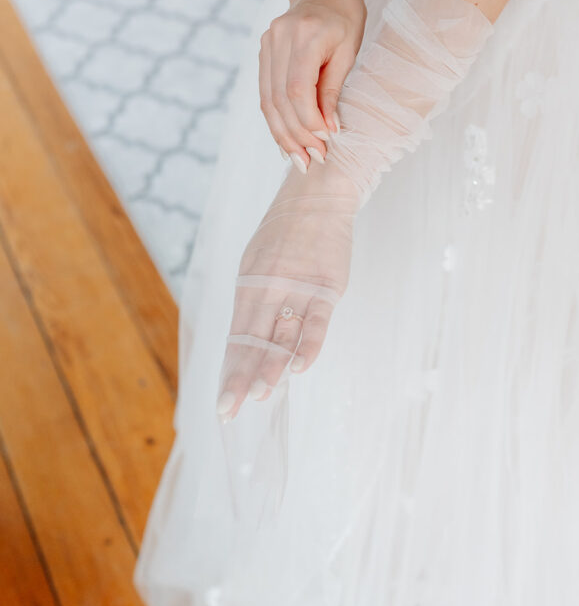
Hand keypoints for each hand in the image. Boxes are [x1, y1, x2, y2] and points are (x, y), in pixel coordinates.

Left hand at [216, 159, 359, 420]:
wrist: (318, 194)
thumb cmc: (286, 232)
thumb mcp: (259, 261)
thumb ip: (257, 302)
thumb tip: (249, 343)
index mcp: (249, 284)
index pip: (237, 338)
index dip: (230, 372)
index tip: (223, 404)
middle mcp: (269, 287)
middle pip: (253, 341)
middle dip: (240, 379)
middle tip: (229, 410)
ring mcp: (298, 286)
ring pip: (283, 333)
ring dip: (271, 365)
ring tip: (258, 395)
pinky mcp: (327, 285)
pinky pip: (316, 320)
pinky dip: (308, 343)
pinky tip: (298, 367)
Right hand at [258, 0, 365, 170]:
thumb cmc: (346, 18)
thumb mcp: (349, 51)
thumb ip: (333, 90)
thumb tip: (327, 130)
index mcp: (305, 35)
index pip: (298, 90)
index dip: (308, 122)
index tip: (324, 144)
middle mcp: (279, 38)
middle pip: (279, 98)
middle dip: (295, 135)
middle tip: (311, 161)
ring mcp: (267, 43)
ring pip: (267, 99)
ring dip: (282, 133)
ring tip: (298, 158)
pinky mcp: (263, 50)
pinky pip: (266, 92)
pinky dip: (275, 119)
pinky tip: (286, 140)